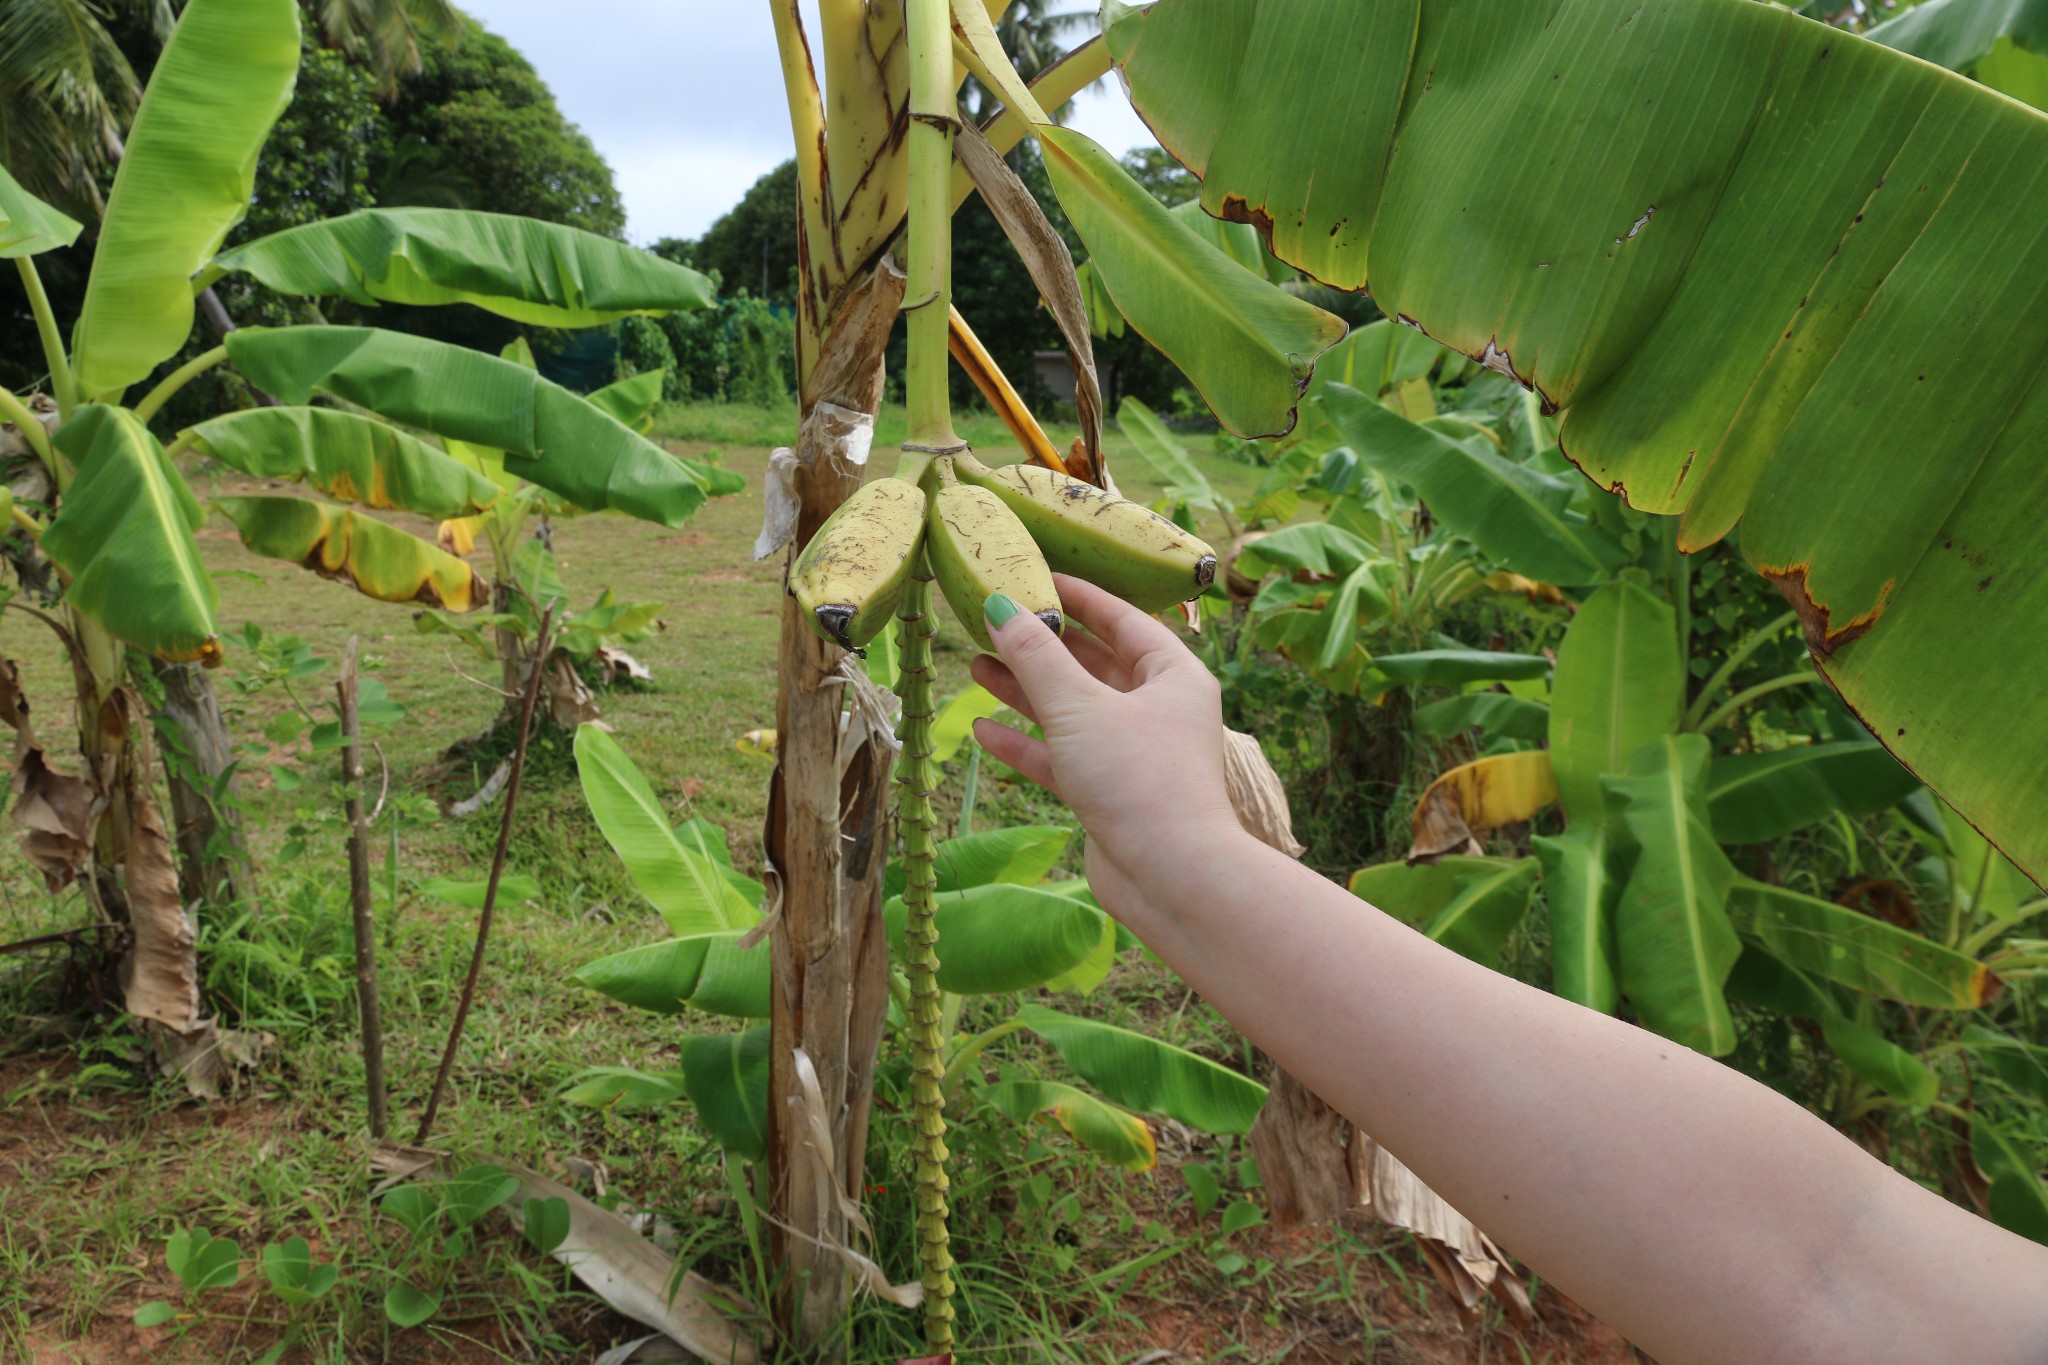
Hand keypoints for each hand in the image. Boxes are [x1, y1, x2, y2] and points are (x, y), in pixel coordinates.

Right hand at [969, 575, 1246, 908]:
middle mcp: (1159, 710)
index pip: (1122, 619)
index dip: (1078, 596)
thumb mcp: (1078, 707)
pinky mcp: (1112, 794)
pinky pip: (1065, 757)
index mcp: (1173, 675)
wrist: (1172, 878)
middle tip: (990, 624)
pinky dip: (1029, 744)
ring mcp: (1135, 754)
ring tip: (976, 667)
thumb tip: (998, 604)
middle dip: (1041, 647)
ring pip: (1074, 711)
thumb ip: (1035, 656)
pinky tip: (985, 731)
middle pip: (1093, 664)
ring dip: (1027, 692)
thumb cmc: (1138, 778)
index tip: (1034, 576)